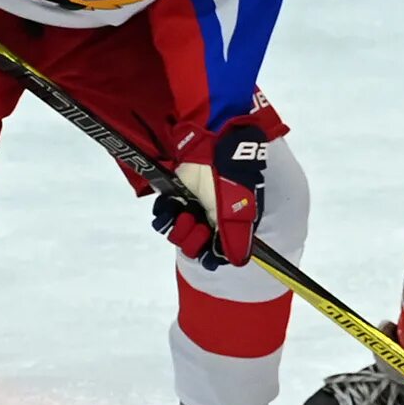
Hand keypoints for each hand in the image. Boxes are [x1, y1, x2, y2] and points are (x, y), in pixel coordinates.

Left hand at [153, 118, 272, 269]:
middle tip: (194, 223)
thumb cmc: (226, 174)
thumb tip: (239, 261)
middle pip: (196, 246)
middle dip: (192, 239)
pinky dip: (164, 216)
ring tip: (181, 214)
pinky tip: (168, 208)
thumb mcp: (233, 207)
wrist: (209, 143)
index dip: (210, 254)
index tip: (208, 246)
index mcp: (230, 223)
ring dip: (177, 229)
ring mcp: (192, 207)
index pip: (217, 252)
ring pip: (178, 234)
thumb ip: (234, 235)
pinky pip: (164, 216)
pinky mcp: (175, 196)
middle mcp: (211, 218)